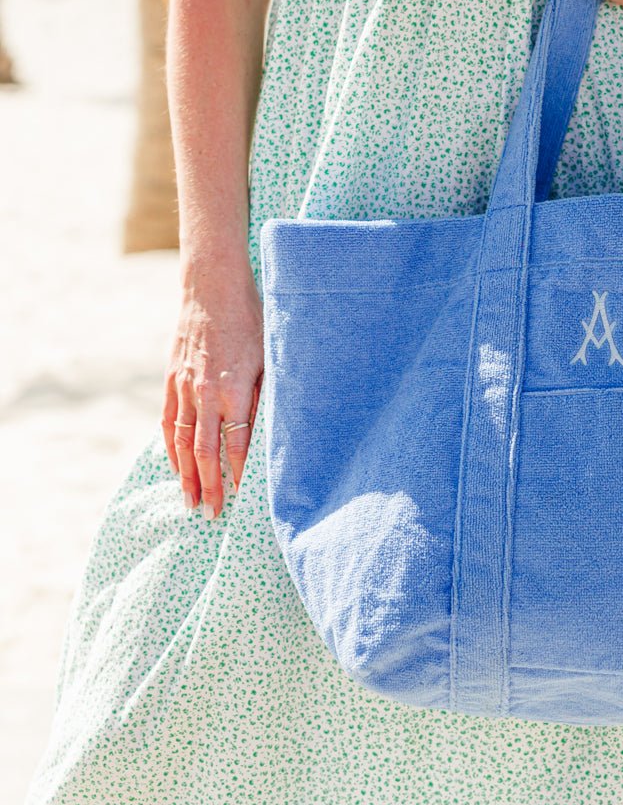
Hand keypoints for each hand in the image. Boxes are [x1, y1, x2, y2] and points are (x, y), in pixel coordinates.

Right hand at [161, 269, 263, 516]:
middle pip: (205, 451)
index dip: (240, 474)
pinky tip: (176, 467)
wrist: (212, 289)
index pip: (237, 444)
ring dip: (186, 475)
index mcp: (234, 389)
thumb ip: (267, 397)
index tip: (244, 499)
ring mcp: (184, 387)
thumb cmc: (252, 321)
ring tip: (190, 502)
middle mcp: (205, 393)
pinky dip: (170, 448)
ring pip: (181, 442)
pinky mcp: (171, 380)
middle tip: (213, 515)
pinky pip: (168, 422)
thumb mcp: (270, 357)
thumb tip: (272, 435)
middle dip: (210, 486)